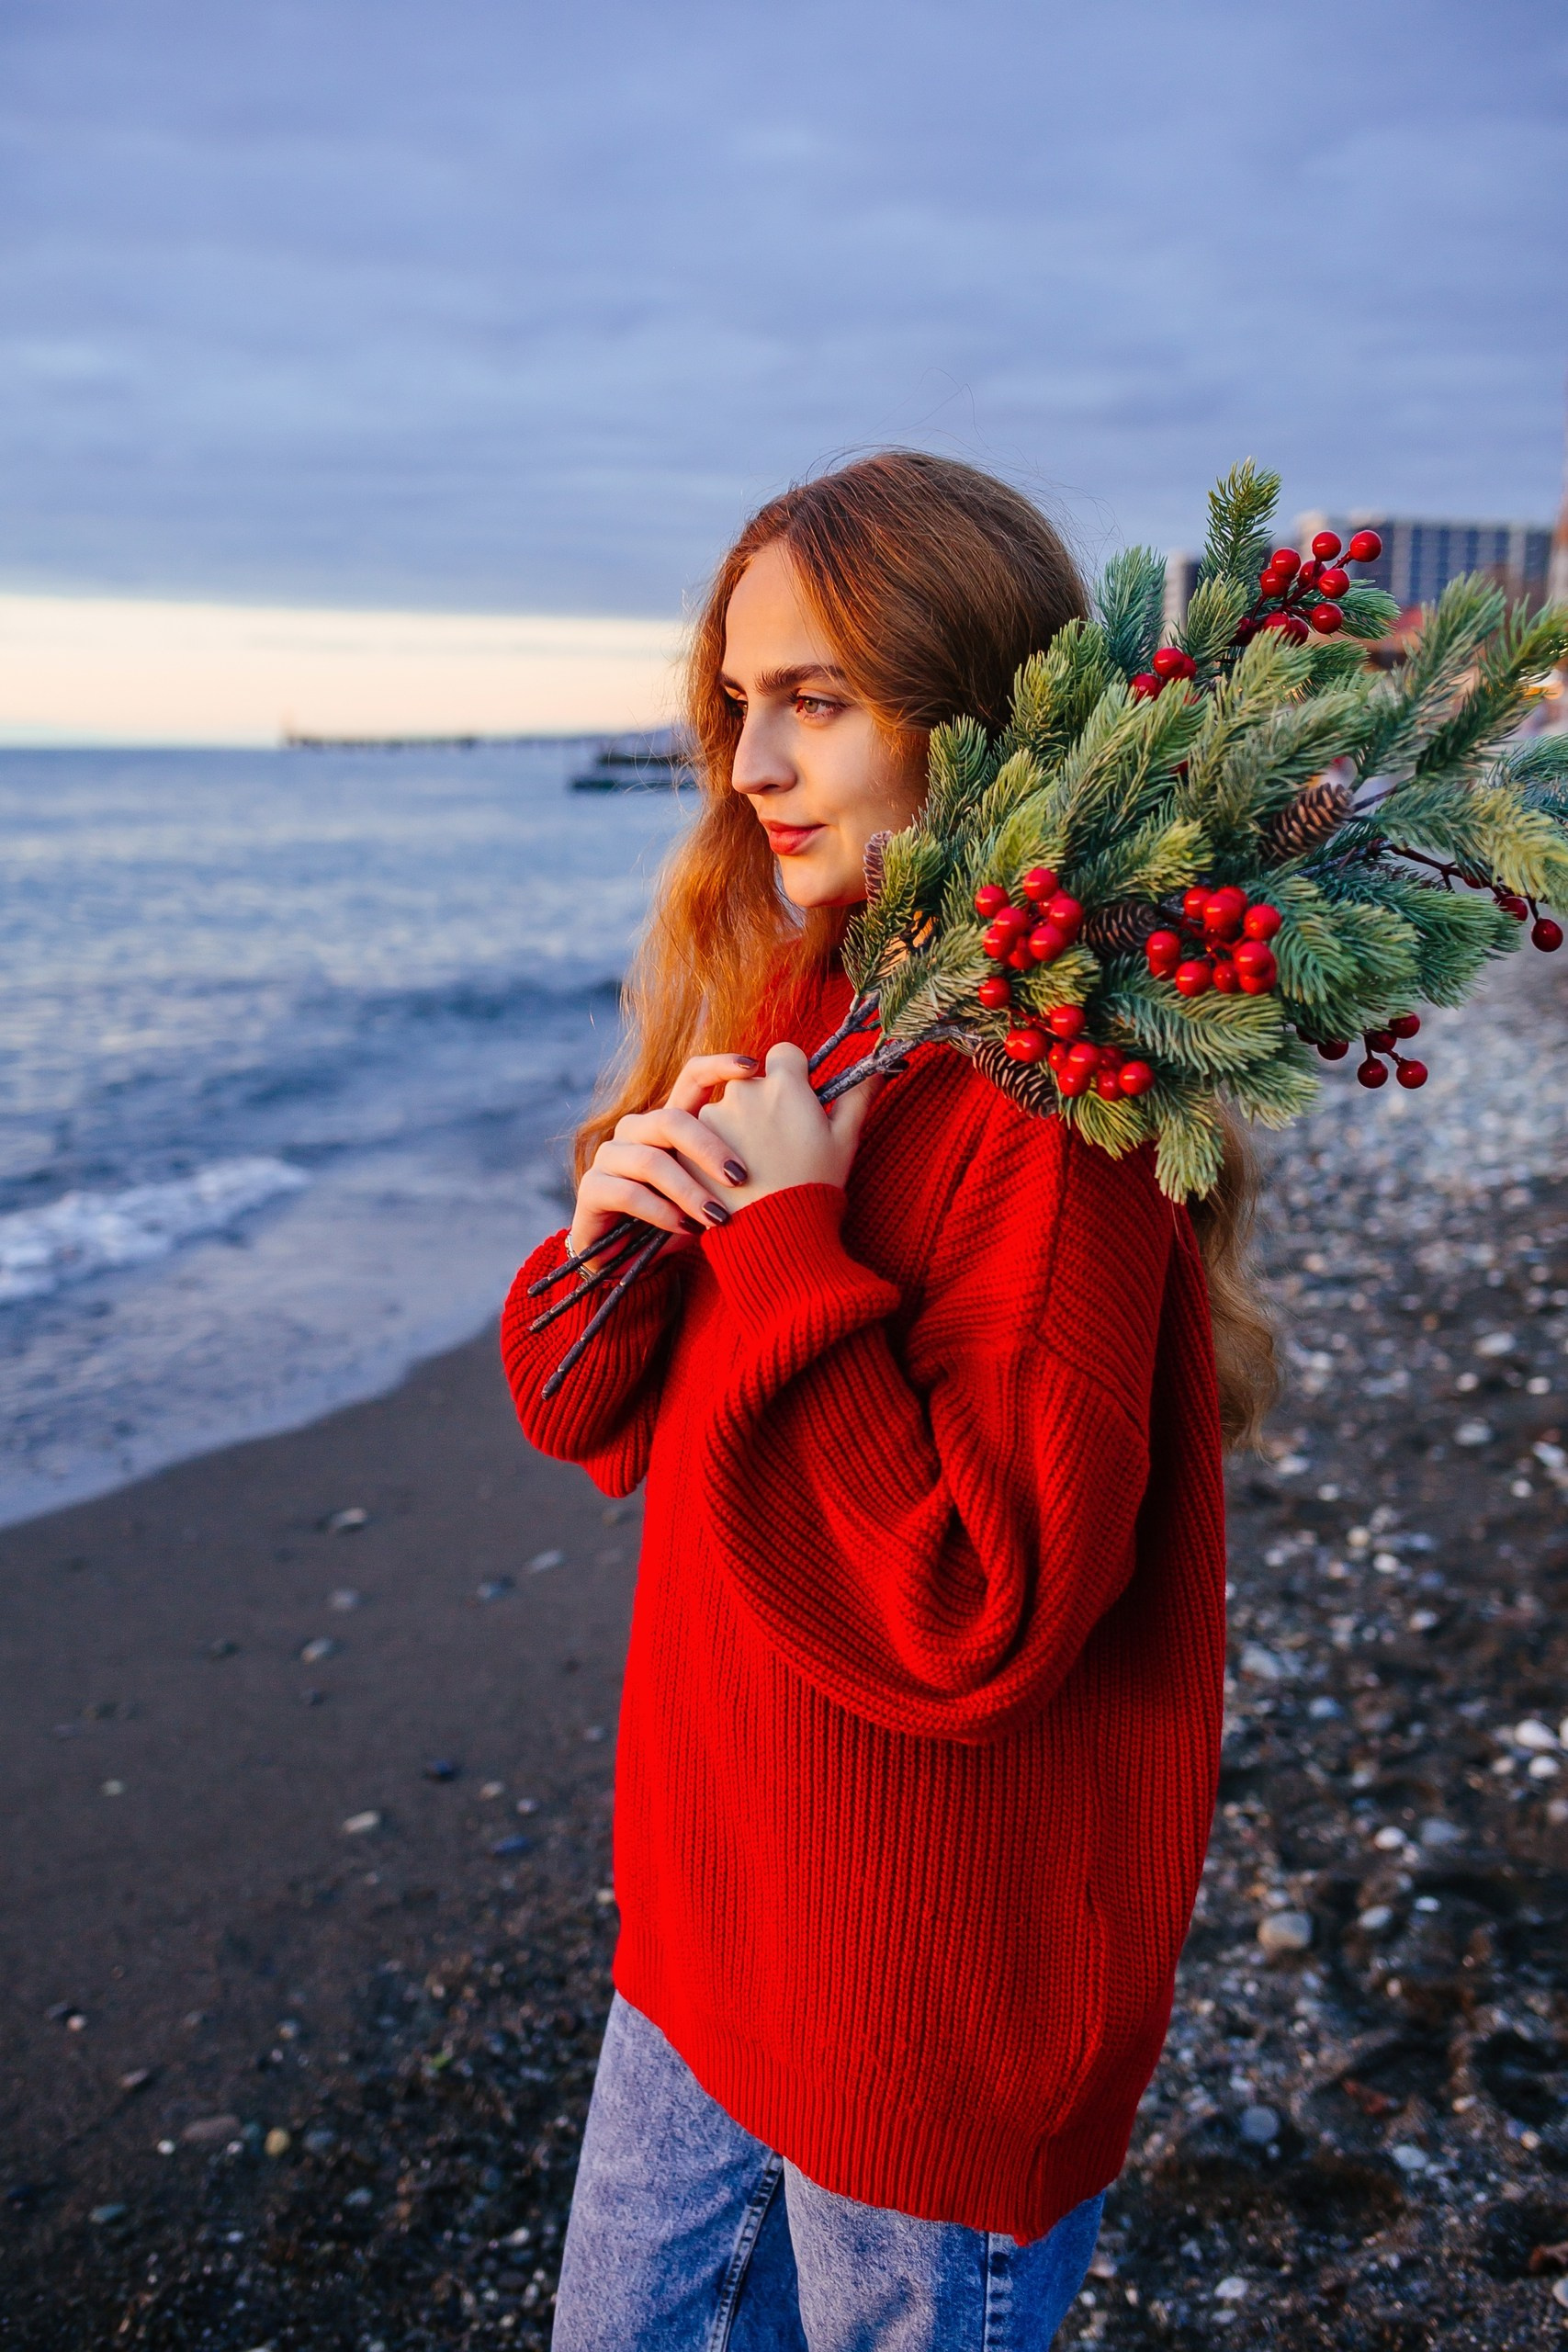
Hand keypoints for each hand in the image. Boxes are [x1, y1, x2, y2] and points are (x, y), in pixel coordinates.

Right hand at [567, 1054, 759, 1255]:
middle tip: (741, 1177)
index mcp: (670, 1120)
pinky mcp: (593, 1189)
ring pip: (652, 1162)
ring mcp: (612, 1157)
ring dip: (690, 1191)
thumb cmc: (685, 1219)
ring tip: (719, 1219)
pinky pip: (629, 1194)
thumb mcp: (716, 1189)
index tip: (754, 1066)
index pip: (691, 1077)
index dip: (719, 1066)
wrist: (631, 1261)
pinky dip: (662, 1213)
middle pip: (671, 1119)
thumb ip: (741, 1161)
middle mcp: (637, 1130)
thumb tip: (800, 1137)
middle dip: (709, 1147)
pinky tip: (688, 1229)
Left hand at [695, 1042, 881, 1207]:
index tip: (799, 1102)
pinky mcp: (692, 1142)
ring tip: (758, 1164)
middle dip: (765, 1102)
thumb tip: (877, 1070)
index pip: (785, 1054)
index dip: (794, 1076)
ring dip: (739, 1125)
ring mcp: (714, 1115)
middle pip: (754, 1081)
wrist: (773, 1233)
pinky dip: (718, 1148)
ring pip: (728, 1107)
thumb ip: (858, 1096)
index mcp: (784, 1084)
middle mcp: (744, 1090)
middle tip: (781, 1142)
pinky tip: (735, 1176)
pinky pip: (706, 1134)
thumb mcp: (846, 1140)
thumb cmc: (814, 1184)